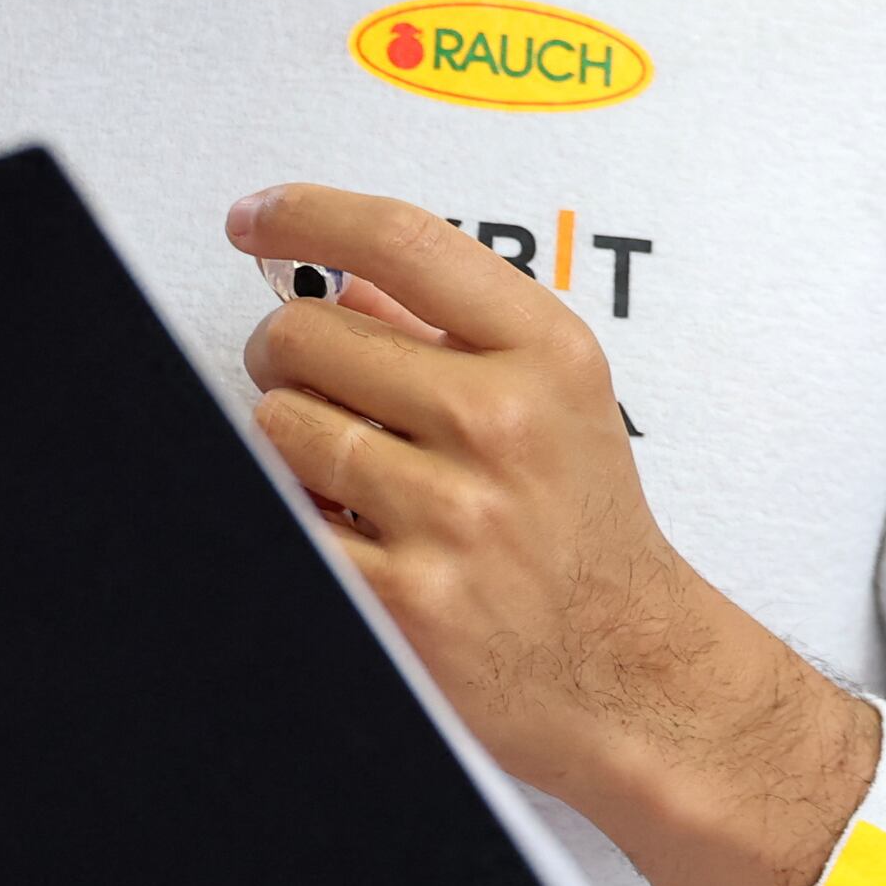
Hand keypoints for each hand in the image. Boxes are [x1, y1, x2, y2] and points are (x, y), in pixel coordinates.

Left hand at [231, 185, 879, 885]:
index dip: (306, 213)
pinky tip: (344, 528)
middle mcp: (502, 423)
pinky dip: (299, 517)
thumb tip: (349, 273)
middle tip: (314, 382)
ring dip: (292, 441)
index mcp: (546, 355)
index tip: (256, 218)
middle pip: (311, 331)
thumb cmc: (586, 529)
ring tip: (347, 469)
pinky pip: (288, 518)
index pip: (402, 241)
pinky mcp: (404, 597)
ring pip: (282, 423)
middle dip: (290, 352)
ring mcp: (451, 513)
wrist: (629, 672)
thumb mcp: (558, 399)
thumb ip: (455, 327)